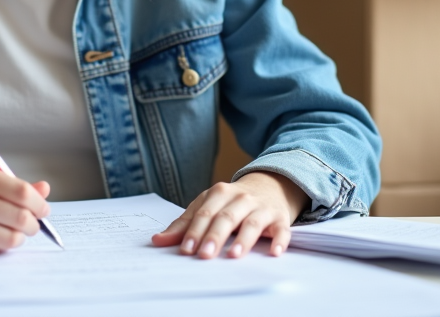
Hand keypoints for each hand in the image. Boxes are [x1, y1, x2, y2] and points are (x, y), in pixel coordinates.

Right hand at [0, 162, 50, 256]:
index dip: (40, 203)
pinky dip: (0, 246)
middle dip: (34, 224)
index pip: (22, 192)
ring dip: (20, 238)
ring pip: (10, 239)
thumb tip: (45, 189)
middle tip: (33, 224)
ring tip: (16, 233)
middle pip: (20, 218)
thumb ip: (11, 183)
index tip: (43, 209)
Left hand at [150, 172, 308, 259]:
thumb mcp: (208, 206)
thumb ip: (184, 224)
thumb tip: (157, 240)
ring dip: (243, 239)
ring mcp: (261, 207)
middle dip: (214, 236)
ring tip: (234, 255)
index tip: (185, 249)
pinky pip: (282, 230)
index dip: (194, 231)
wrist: (270, 185)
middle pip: (225, 217)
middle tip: (204, 255)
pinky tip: (274, 253)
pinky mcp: (280, 218)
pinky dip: (279, 241)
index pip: (204, 213)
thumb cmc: (232, 202)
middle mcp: (240, 198)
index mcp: (219, 193)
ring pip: (252, 223)